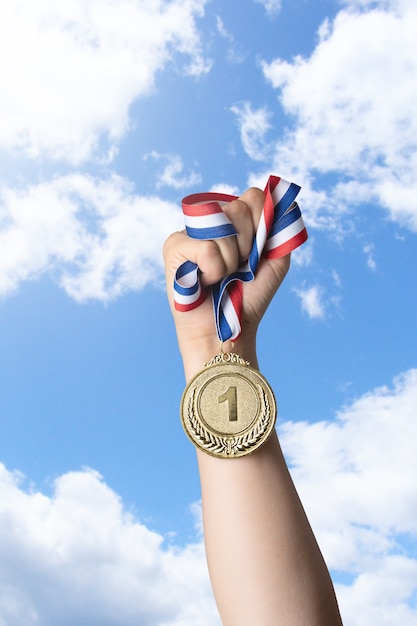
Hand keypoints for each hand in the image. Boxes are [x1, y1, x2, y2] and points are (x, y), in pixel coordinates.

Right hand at [163, 187, 289, 378]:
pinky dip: (213, 269)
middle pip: (238, 207)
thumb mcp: (275, 258)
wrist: (229, 329)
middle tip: (238, 268)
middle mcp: (210, 221)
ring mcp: (191, 231)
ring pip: (222, 224)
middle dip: (248, 244)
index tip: (256, 253)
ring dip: (231, 259)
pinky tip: (205, 281)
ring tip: (221, 276)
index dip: (261, 226)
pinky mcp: (174, 246)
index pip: (253, 197)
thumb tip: (276, 192)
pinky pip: (206, 247)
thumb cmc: (249, 297)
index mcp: (233, 221)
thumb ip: (278, 225)